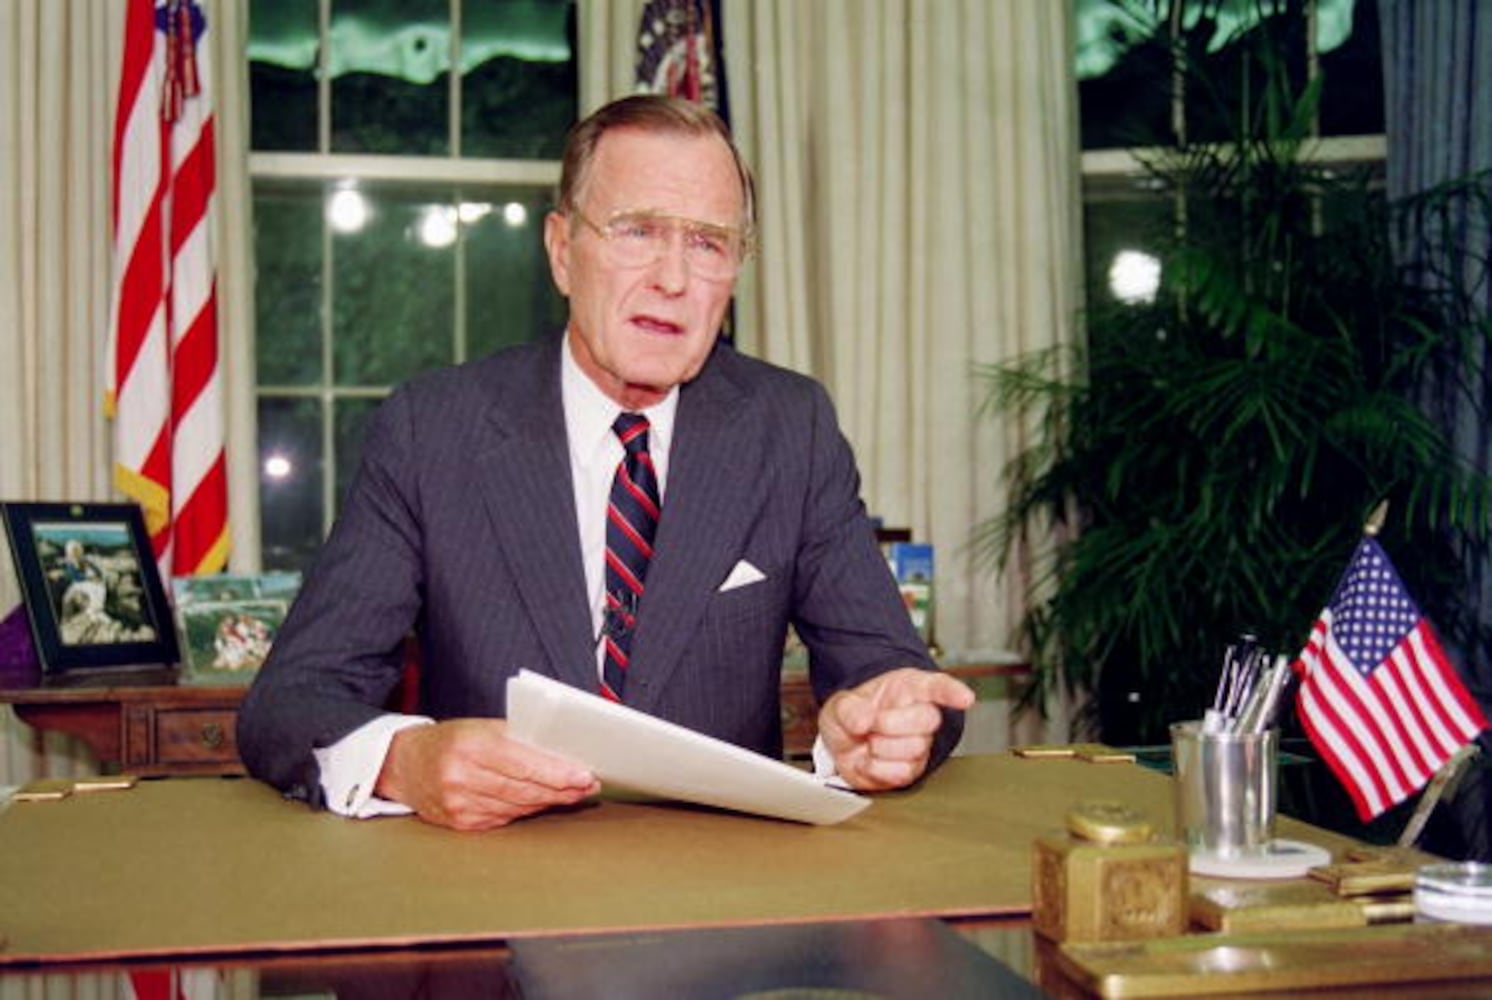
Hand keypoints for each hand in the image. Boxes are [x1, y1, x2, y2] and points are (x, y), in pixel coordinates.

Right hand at [374, 718, 599, 830]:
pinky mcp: (459, 822)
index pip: (522, 762)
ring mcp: (458, 804)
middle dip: (561, 789)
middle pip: (523, 788)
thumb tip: (561, 753)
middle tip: (587, 786)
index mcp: (469, 745)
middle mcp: (461, 776)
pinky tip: (542, 803)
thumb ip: (516, 738)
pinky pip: (504, 818)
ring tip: (573, 794)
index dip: (557, 772)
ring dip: (549, 801)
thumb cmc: (451, 740)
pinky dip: (526, 810)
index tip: (584, 775)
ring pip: (517, 806)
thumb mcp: (480, 728)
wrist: (404, 764)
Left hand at [817, 668, 975, 790]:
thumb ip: (849, 708)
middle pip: (929, 719)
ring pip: (915, 748)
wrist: (841, 744)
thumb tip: (863, 720)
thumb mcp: (841, 703)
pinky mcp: (911, 771)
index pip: (937, 686)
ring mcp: (919, 745)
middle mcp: (921, 716)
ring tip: (869, 740)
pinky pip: (901, 773)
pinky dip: (877, 769)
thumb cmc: (851, 716)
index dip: (952, 692)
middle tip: (870, 723)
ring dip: (881, 747)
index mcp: (908, 689)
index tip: (965, 698)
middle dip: (891, 723)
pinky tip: (870, 759)